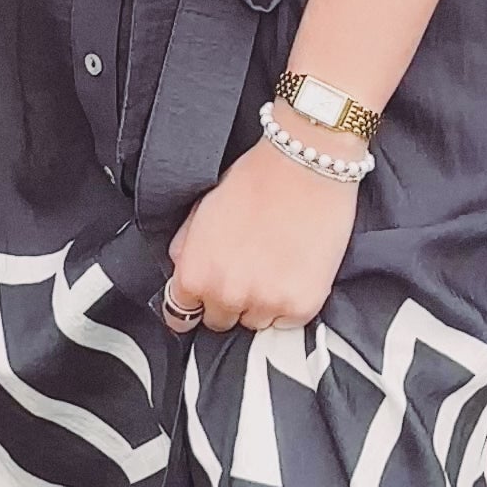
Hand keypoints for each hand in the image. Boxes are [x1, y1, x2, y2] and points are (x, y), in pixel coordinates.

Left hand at [168, 137, 358, 333]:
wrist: (305, 162)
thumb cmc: (255, 179)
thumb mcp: (202, 210)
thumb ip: (186, 249)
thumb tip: (182, 277)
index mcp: (195, 274)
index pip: (180, 316)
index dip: (195, 302)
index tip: (206, 297)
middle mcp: (226, 295)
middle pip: (219, 322)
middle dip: (229, 300)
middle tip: (248, 268)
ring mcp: (265, 303)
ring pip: (255, 323)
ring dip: (261, 302)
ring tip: (274, 264)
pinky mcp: (302, 305)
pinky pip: (288, 321)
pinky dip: (291, 302)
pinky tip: (294, 268)